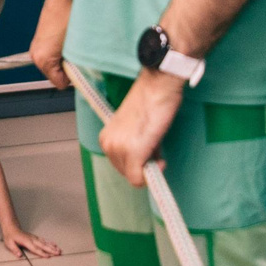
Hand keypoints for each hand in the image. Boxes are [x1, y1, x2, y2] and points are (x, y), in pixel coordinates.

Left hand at [1, 224, 63, 259]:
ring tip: (59, 250)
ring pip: (45, 243)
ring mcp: (34, 238)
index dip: (42, 253)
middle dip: (51, 250)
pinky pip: (44, 240)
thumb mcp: (9, 243)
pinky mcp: (35, 237)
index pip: (35, 249)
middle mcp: (32, 240)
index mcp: (26, 242)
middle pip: (43, 246)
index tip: (48, 256)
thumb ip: (15, 249)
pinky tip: (54, 245)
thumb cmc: (10, 236)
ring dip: (52, 246)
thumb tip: (19, 255)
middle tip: (58, 253)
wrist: (11, 227)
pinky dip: (50, 242)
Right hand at [30, 0, 70, 89]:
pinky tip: (69, 38)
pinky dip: (62, 49)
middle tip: (78, 53)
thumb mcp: (75, 48)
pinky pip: (53, 52)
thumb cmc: (69, 16)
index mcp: (42, 60)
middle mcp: (36, 54)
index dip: (72, 77)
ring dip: (66, 57)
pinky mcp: (41, 38)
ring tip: (73, 43)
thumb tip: (77, 77)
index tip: (80, 67)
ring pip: (56, 62)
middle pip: (56, 74)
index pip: (60, 83)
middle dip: (68, 67)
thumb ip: (74, 67)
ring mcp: (38, 46)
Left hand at [100, 68, 183, 184]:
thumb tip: (145, 165)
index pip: (121, 165)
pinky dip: (151, 175)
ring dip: (148, 166)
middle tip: (154, 145)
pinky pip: (138, 179)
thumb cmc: (150, 102)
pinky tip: (159, 159)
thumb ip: (134, 146)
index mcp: (106, 138)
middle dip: (143, 164)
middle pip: (127, 173)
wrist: (158, 86)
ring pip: (134, 177)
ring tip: (155, 144)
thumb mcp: (134, 128)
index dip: (138, 161)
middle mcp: (108, 144)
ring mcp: (119, 149)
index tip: (148, 149)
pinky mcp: (133, 152)